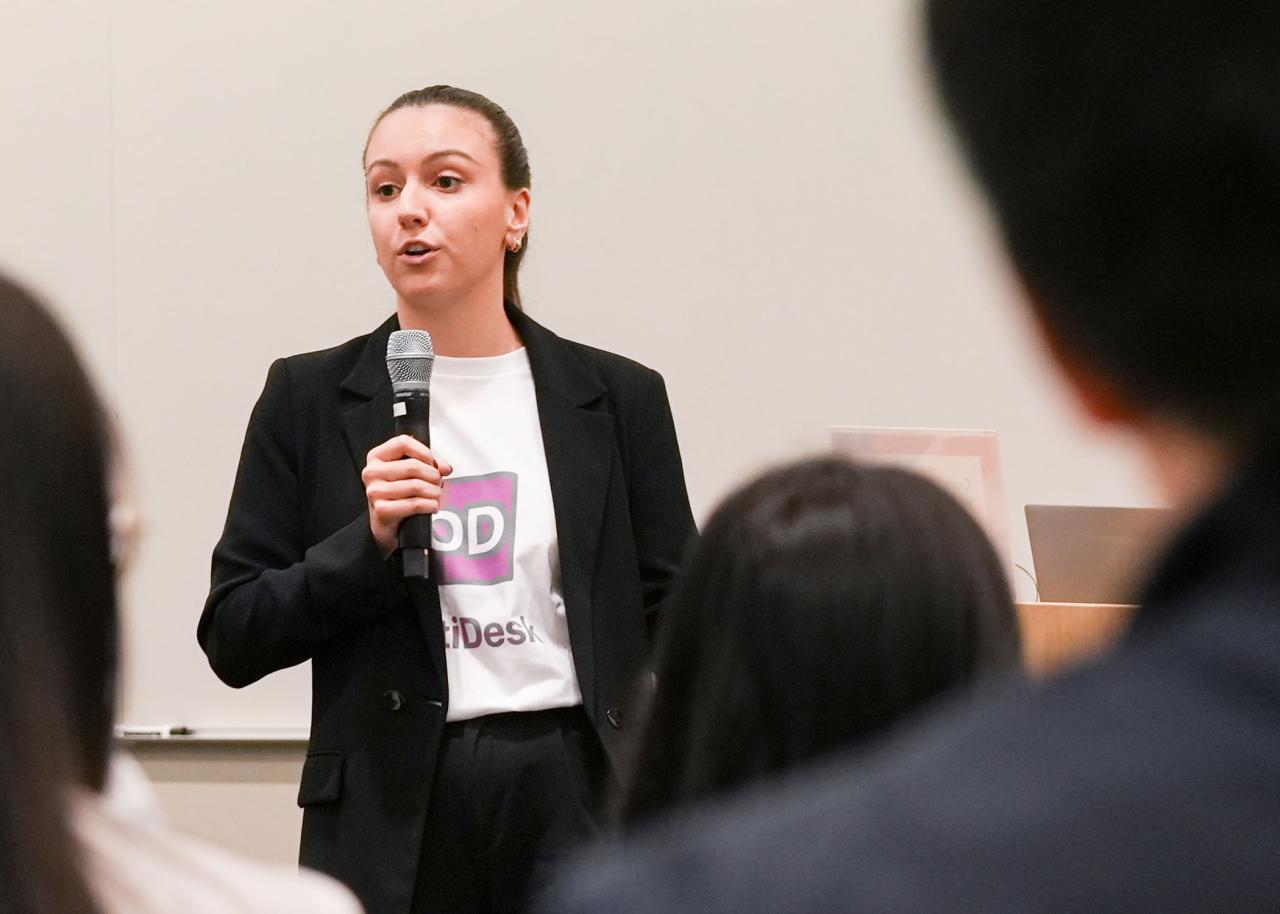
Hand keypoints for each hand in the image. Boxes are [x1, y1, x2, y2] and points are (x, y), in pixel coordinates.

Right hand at [362, 435, 453, 556]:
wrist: (385, 523)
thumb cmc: (397, 494)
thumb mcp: (409, 474)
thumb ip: (428, 465)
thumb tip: (445, 467)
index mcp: (377, 457)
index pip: (402, 442)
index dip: (424, 451)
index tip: (432, 462)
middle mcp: (372, 472)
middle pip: (412, 466)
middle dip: (433, 475)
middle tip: (438, 483)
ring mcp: (375, 491)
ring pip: (416, 485)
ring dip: (433, 491)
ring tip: (436, 495)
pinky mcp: (382, 509)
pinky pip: (414, 504)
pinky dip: (429, 505)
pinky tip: (433, 506)